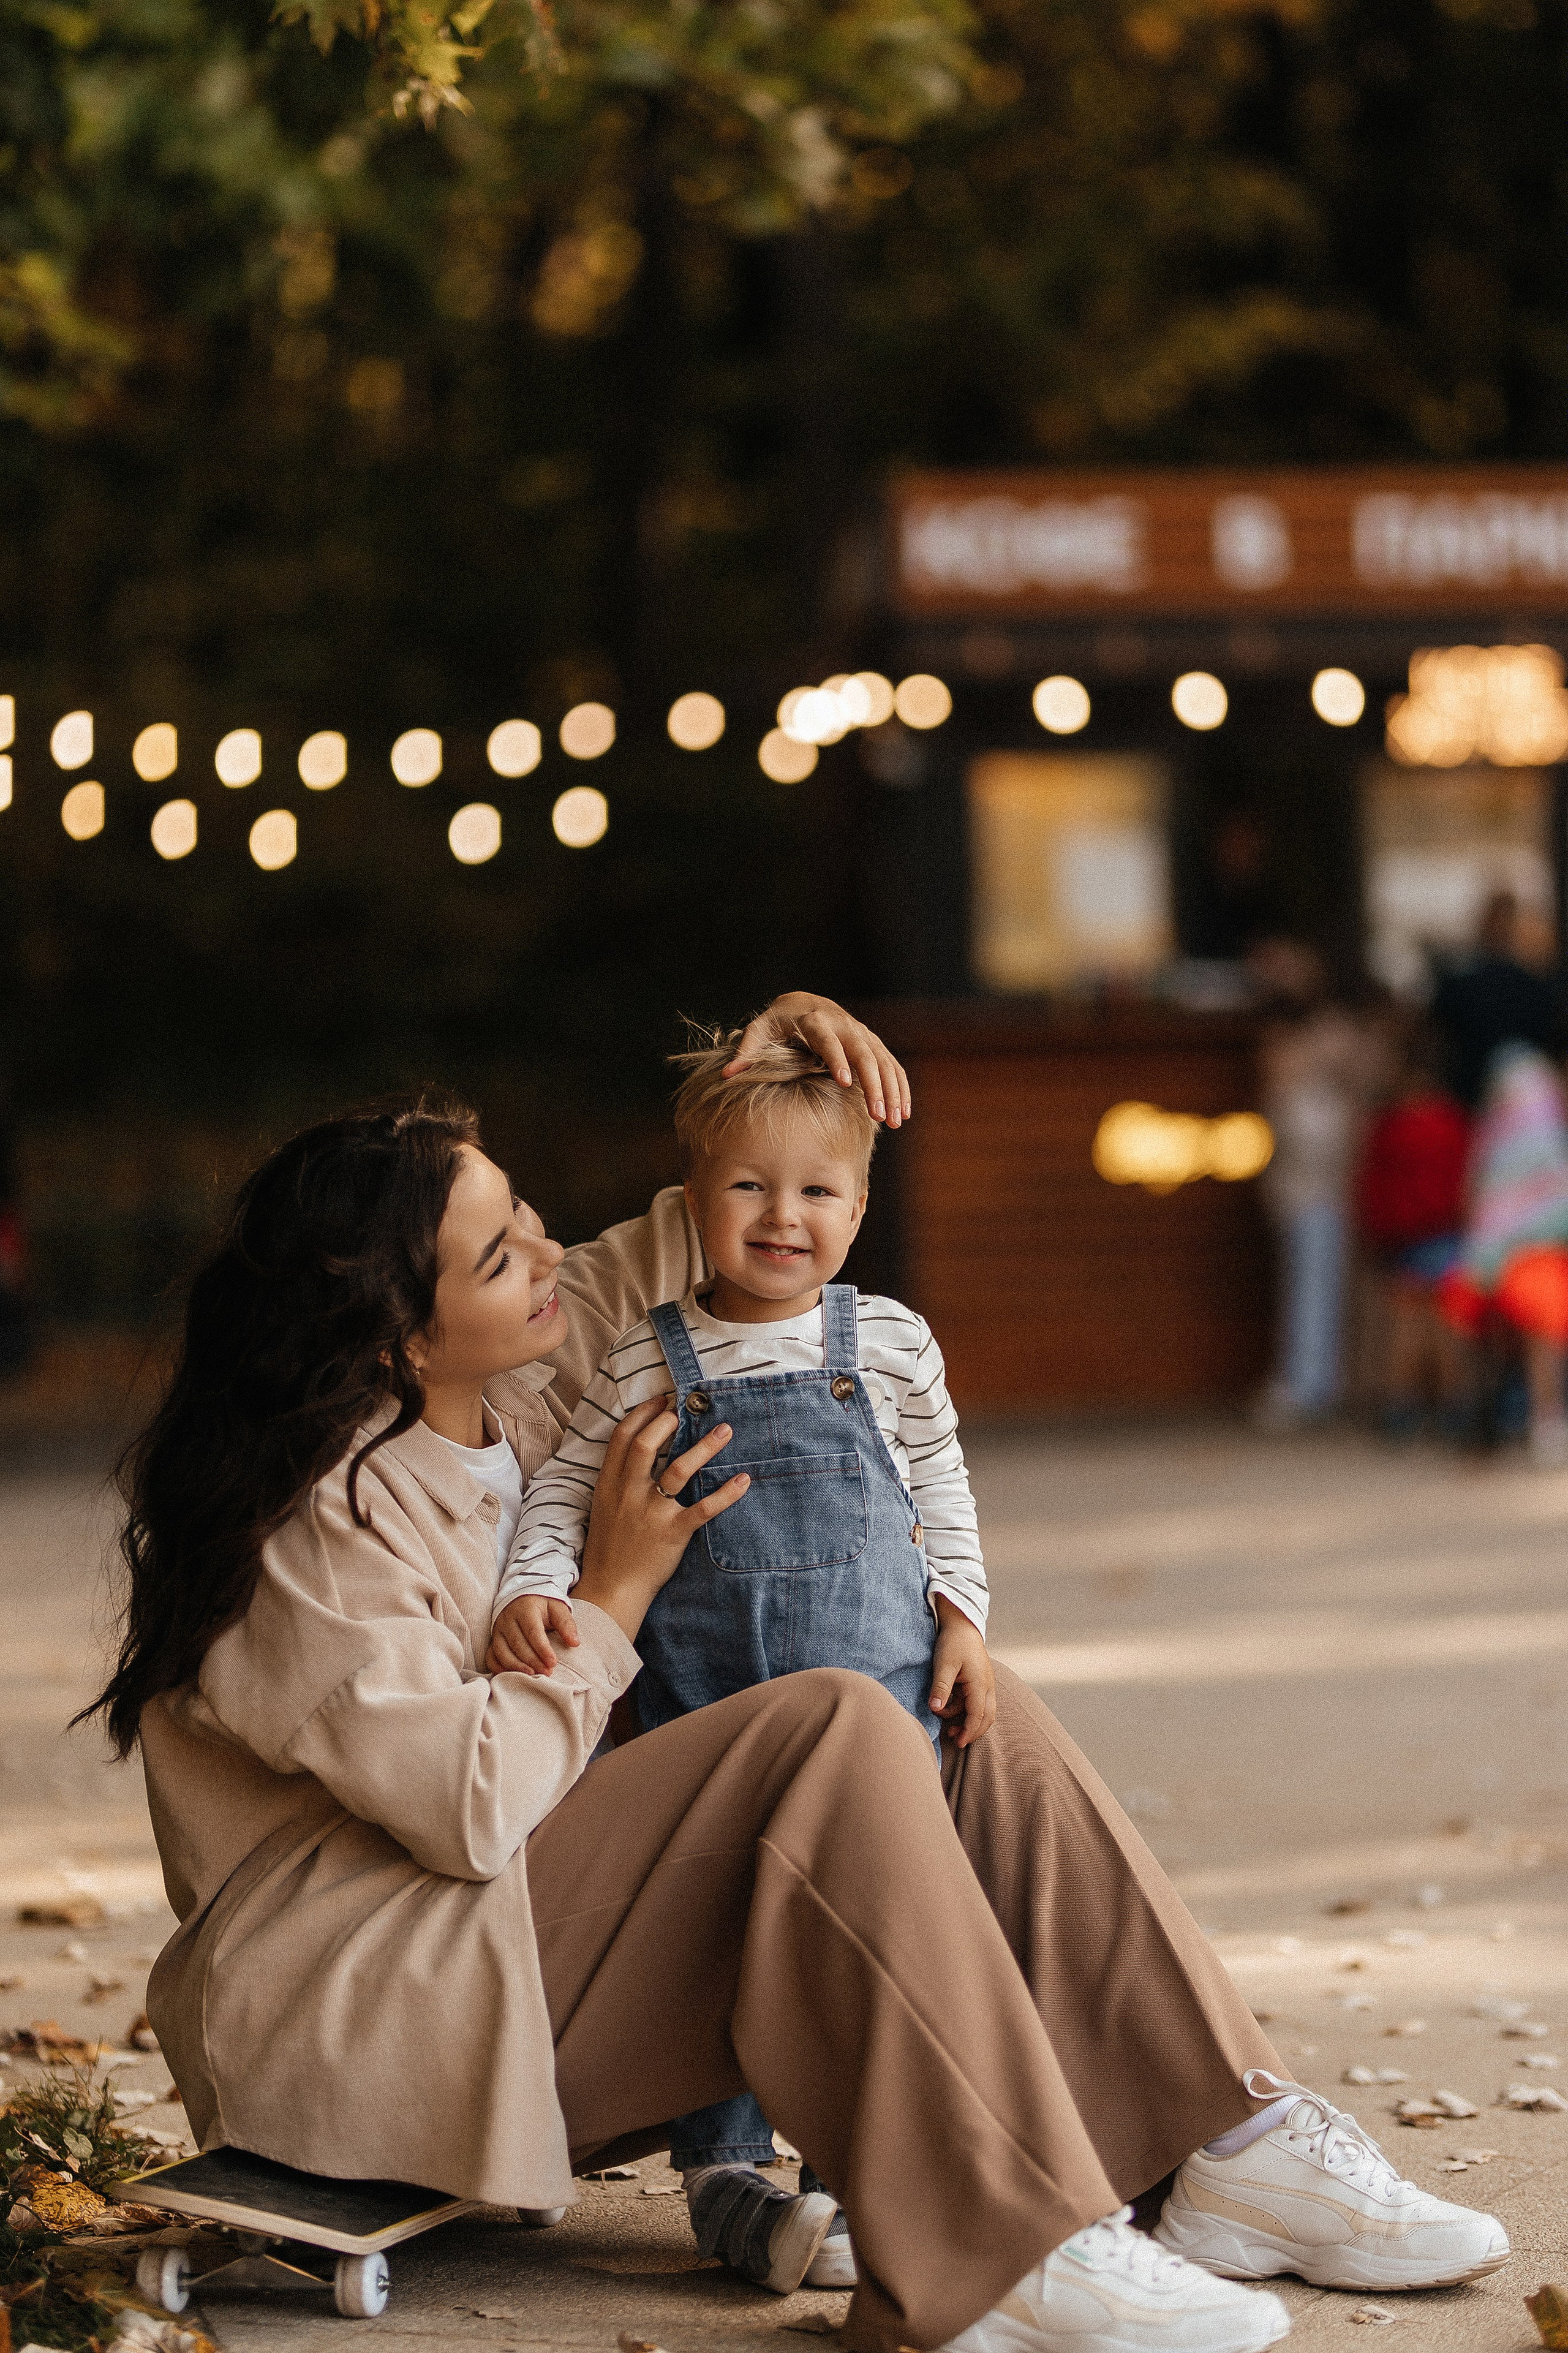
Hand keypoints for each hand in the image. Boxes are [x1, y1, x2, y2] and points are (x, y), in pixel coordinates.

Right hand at [487, 1594, 579, 1676]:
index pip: (533, 1632)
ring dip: (516, 1666)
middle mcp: (508, 1619)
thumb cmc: (543, 1605)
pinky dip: (498, 1667)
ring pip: (502, 1651)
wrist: (524, 1597)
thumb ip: (567, 1624)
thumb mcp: (557, 1608)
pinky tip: (510, 1676)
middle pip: (517, 1644)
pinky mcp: (493, 1638)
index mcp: (525, 1609)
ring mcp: (498, 1629)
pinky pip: (490, 1656)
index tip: (553, 1663)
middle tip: (547, 1673)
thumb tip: (575, 1642)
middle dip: (532, 1661)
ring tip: (531, 1676)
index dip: (542, 1649)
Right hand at [573, 1395, 750, 1641]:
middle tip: (687, 1409)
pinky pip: (703, 1509)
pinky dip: (726, 1494)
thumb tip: (640, 1448)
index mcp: (609, 1484)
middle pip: (646, 1445)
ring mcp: (651, 1513)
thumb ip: (619, 1477)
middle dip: (667, 1421)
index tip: (662, 1400)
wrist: (612, 1589)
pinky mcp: (673, 1533)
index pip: (623, 1437)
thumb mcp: (604, 1505)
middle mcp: (629, 1493)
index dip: (643, 1413)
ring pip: (679, 1470)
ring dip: (705, 1448)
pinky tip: (743, 1480)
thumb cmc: (610, 1547)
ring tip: (725, 1430)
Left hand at [726, 992, 910, 1127]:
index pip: (826, 1038)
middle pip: (863, 1052)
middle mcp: (843, 1024)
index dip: (836, 1058)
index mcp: (813, 1019)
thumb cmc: (777, 1022)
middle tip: (877, 1114)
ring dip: (891, 1090)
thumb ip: (747, 1051)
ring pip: (882, 1061)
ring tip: (894, 1120)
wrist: (802, 1002)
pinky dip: (899, 1087)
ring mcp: (861, 1033)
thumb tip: (727, 1074)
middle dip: (873, 1083)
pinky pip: (891, 1065)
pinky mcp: (872, 1043)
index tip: (843, 1082)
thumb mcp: (759, 1031)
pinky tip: (903, 1112)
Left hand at [929, 1595, 995, 1746]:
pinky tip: (950, 1709)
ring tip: (949, 1727)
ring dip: (969, 1721)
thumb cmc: (953, 1643)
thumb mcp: (944, 1664)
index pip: (978, 1715)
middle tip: (955, 1740)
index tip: (958, 1742)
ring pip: (984, 1711)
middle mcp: (987, 1686)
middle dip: (972, 1731)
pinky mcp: (981, 1682)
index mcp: (980, 1683)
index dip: (968, 1731)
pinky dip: (967, 1711)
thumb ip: (941, 1687)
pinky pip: (978, 1702)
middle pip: (987, 1717)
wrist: (962, 1625)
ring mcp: (986, 1684)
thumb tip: (934, 1708)